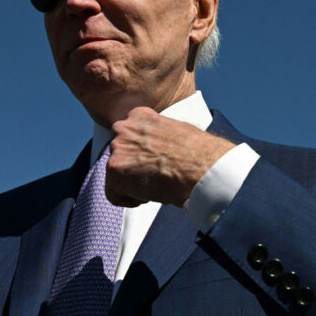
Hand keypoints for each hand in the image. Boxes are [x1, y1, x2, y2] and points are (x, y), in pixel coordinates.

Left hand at [106, 107, 234, 207]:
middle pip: (119, 155)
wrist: (202, 168)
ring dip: (133, 183)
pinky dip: (130, 200)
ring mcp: (117, 148)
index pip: (127, 136)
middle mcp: (124, 128)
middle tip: (154, 176)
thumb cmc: (198, 153)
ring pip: (116, 174)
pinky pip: (113, 194)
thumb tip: (157, 147)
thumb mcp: (176, 130)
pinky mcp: (115, 170)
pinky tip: (150, 196)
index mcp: (139, 116)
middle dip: (134, 168)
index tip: (150, 162)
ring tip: (156, 185)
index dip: (139, 153)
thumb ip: (157, 136)